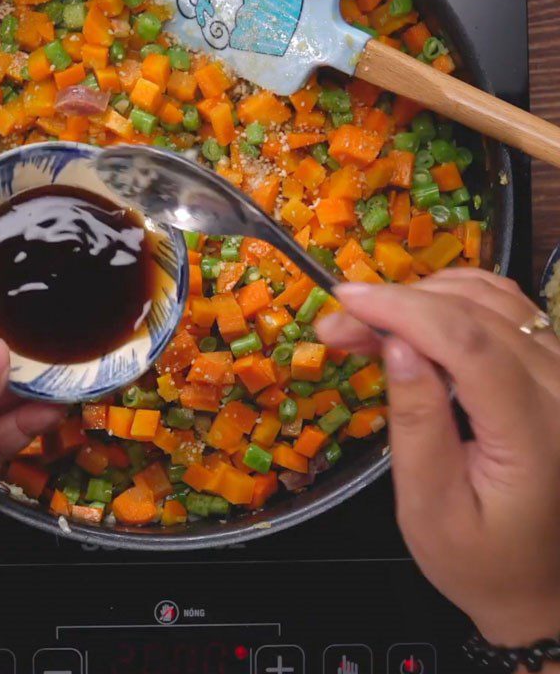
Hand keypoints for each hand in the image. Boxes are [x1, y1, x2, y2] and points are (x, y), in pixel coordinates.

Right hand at [317, 269, 559, 653]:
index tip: (342, 302)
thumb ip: (417, 425)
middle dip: (396, 304)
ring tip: (368, 323)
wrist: (539, 579)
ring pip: (492, 298)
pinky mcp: (557, 367)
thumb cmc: (478, 556)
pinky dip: (455, 295)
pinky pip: (509, 305)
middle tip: (337, 324)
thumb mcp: (429, 507)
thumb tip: (395, 346)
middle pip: (475, 314)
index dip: (402, 311)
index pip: (469, 345)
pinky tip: (417, 312)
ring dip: (421, 297)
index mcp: (536, 435)